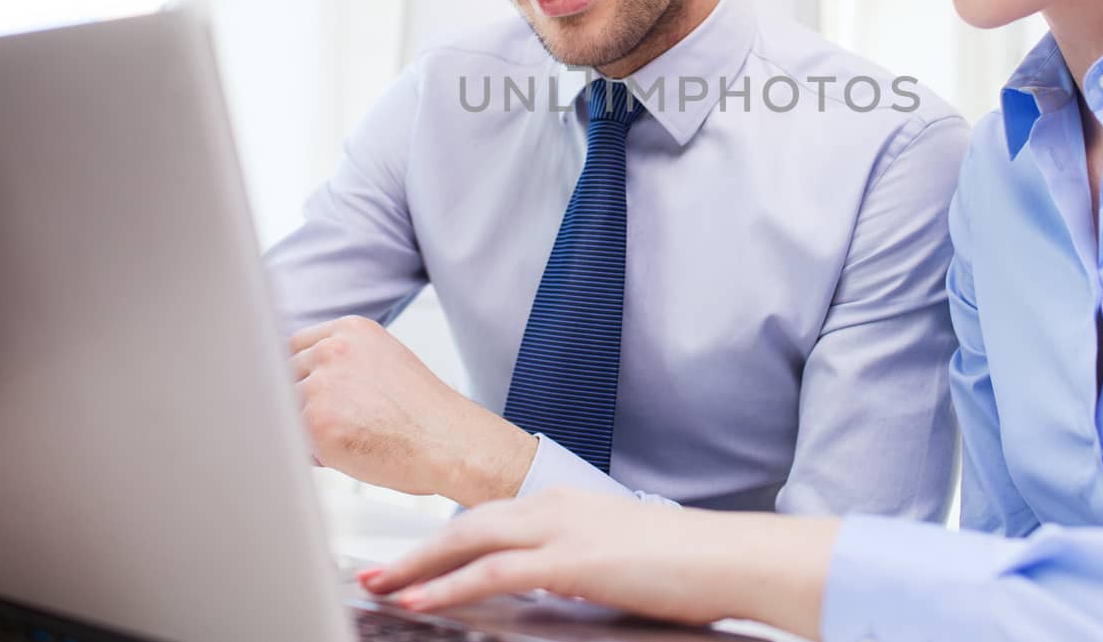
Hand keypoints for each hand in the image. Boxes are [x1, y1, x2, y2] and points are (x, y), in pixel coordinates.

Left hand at [288, 316, 536, 504]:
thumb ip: (344, 360)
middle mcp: (332, 350)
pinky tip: (348, 454)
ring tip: (350, 438)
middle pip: (284, 376)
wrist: (448, 440)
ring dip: (304, 429)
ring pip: (285, 411)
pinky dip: (313, 455)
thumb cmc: (423, 411)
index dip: (297, 374)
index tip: (302, 392)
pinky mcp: (315, 423)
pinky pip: (292, 443)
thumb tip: (300, 377)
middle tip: (336, 424)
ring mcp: (321, 385)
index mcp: (351, 330)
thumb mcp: (385, 361)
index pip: (295, 345)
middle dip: (298, 403)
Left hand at [359, 487, 837, 639]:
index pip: (490, 516)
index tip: (411, 556)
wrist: (730, 556)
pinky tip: (420, 599)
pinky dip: (449, 585)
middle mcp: (556, 505)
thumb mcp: (619, 557)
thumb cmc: (688, 564)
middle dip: (415, 548)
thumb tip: (552, 584)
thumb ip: (576, 564)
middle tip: (372, 568)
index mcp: (567, 502)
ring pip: (468, 541)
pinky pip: (492, 571)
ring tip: (378, 584)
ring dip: (417, 566)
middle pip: (466, 522)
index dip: (444, 537)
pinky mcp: (570, 558)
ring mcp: (561, 528)